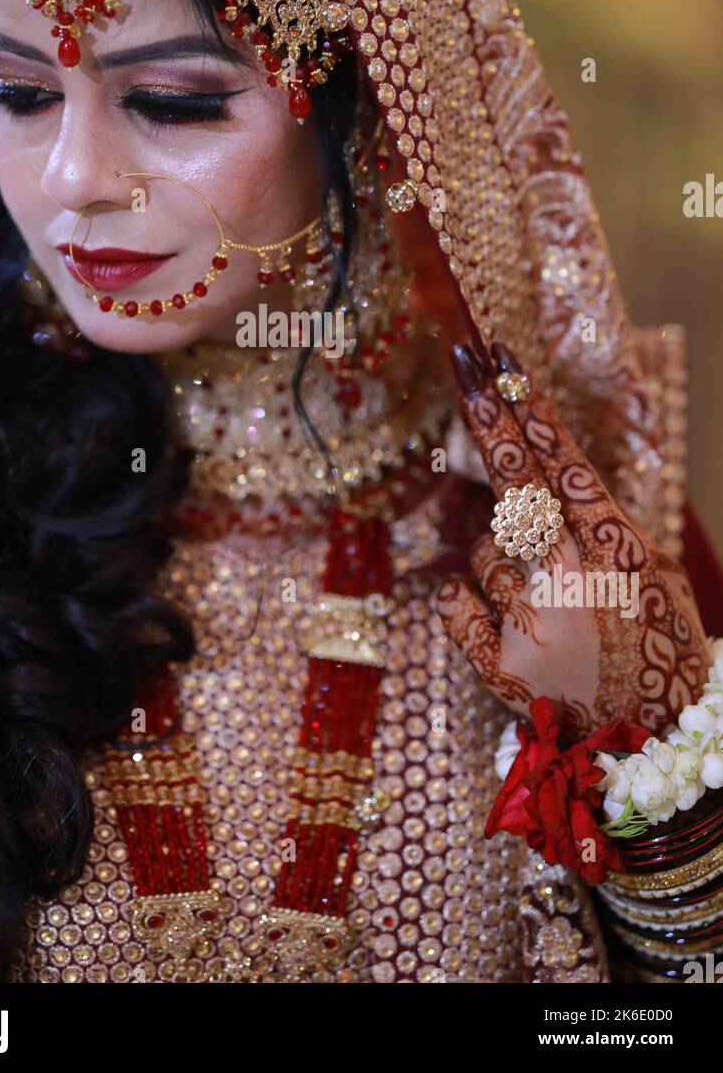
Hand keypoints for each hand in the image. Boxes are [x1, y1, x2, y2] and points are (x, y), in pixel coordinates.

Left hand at [434, 342, 709, 738]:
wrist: (652, 746)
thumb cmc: (656, 647)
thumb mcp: (655, 574)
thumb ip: (607, 522)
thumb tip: (553, 466)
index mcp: (620, 555)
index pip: (565, 465)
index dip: (531, 410)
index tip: (503, 363)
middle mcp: (574, 583)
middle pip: (516, 483)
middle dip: (488, 419)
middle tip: (464, 367)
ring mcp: (533, 625)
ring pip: (482, 549)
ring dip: (500, 559)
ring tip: (543, 598)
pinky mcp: (499, 666)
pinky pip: (453, 603)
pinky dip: (464, 600)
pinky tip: (497, 614)